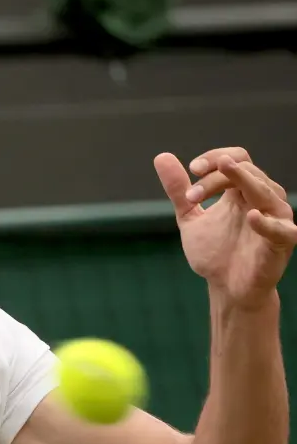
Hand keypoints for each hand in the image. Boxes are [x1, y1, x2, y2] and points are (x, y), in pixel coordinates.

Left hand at [155, 147, 296, 307]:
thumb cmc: (215, 251)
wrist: (227, 287)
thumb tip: (161, 156)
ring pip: (265, 190)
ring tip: (210, 191)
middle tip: (191, 196)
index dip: (215, 158)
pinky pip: (280, 228)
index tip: (193, 169)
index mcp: (242, 190)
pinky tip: (251, 216)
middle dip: (217, 177)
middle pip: (246, 170)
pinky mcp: (282, 241)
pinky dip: (266, 222)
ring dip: (238, 186)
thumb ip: (178, 190)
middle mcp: (262, 198)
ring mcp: (275, 218)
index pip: (236, 159)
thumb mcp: (190, 217)